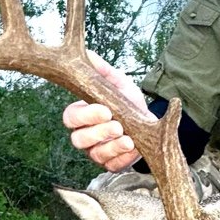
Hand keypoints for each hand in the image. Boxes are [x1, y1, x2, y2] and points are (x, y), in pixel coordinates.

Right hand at [62, 52, 146, 171]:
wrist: (149, 123)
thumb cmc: (127, 102)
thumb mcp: (118, 83)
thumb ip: (103, 71)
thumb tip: (89, 53)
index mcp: (82, 115)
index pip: (70, 118)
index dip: (85, 116)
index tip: (105, 110)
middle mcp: (86, 135)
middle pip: (78, 140)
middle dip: (98, 132)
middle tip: (117, 125)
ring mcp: (97, 152)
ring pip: (95, 154)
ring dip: (112, 146)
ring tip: (128, 139)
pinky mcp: (112, 165)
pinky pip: (113, 166)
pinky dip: (124, 157)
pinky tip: (134, 148)